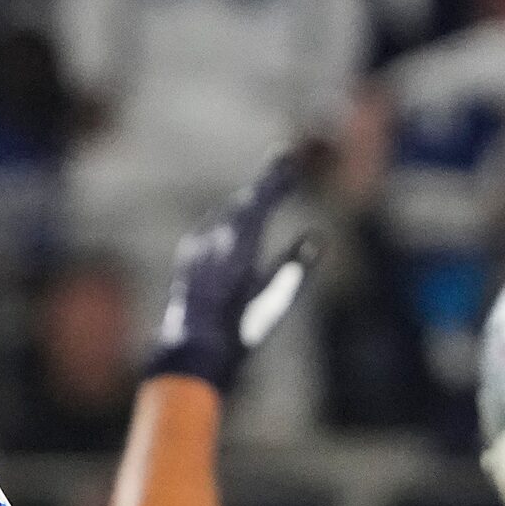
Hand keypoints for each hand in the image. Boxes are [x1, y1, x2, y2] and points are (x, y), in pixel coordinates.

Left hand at [147, 154, 316, 391]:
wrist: (194, 349)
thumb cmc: (239, 328)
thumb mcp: (274, 299)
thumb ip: (295, 265)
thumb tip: (316, 238)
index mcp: (240, 240)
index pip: (262, 197)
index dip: (278, 176)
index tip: (291, 156)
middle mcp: (215, 234)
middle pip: (246, 200)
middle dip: (267, 185)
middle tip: (285, 165)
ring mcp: (198, 243)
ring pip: (228, 212)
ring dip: (249, 203)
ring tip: (267, 192)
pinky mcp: (188, 253)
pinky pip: (215, 225)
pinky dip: (232, 219)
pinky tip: (239, 222)